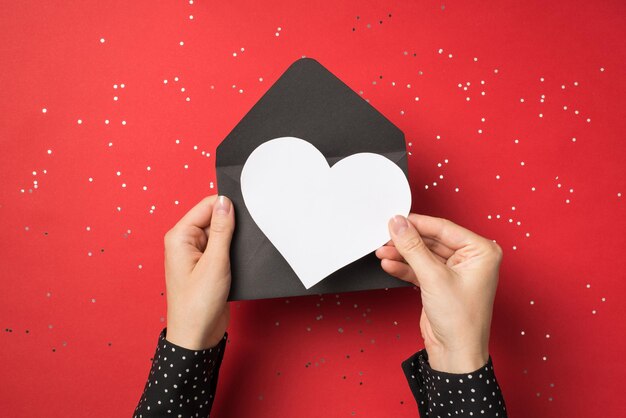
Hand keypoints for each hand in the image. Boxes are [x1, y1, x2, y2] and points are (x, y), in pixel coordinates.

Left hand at [163, 195, 234, 349]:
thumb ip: (222, 230)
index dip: (227, 206)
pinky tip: (240, 260)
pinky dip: (233, 251)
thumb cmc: (198, 304)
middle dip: (232, 224)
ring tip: (241, 252)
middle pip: (214, 218)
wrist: (197, 336)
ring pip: (221, 234)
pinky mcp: (207, 265)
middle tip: (246, 236)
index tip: (248, 208)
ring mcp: (197, 254)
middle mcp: (186, 242)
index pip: (206, 206)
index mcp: (180, 236)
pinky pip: (223, 248)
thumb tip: (225, 202)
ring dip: (234, 239)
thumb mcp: (215, 263)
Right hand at [376, 214, 502, 372]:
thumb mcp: (433, 277)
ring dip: (402, 253)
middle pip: (431, 240)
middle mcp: (471, 259)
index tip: (396, 219)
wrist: (455, 354)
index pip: (444, 228)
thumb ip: (413, 247)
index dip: (417, 223)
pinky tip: (390, 263)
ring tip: (383, 251)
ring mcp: (455, 271)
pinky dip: (404, 266)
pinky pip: (420, 267)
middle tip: (386, 235)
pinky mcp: (441, 283)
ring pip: (423, 254)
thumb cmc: (461, 321)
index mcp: (481, 252)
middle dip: (407, 240)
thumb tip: (400, 224)